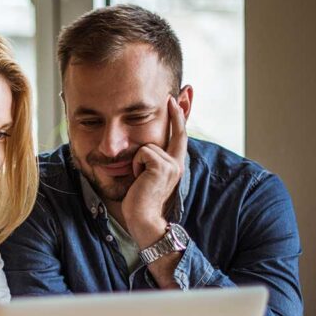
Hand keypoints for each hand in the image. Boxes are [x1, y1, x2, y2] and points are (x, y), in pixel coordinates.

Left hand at [122, 96, 187, 246]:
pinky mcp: (162, 166)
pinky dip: (135, 165)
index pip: (180, 137)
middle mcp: (177, 163)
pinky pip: (142, 152)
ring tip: (139, 178)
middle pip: (175, 132)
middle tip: (172, 95)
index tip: (178, 99)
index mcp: (174, 166)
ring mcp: (172, 164)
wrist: (144, 220)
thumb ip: (148, 161)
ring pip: (147, 146)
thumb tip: (142, 148)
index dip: (180, 118)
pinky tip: (138, 179)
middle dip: (176, 112)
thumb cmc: (139, 202)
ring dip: (137, 161)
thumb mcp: (144, 177)